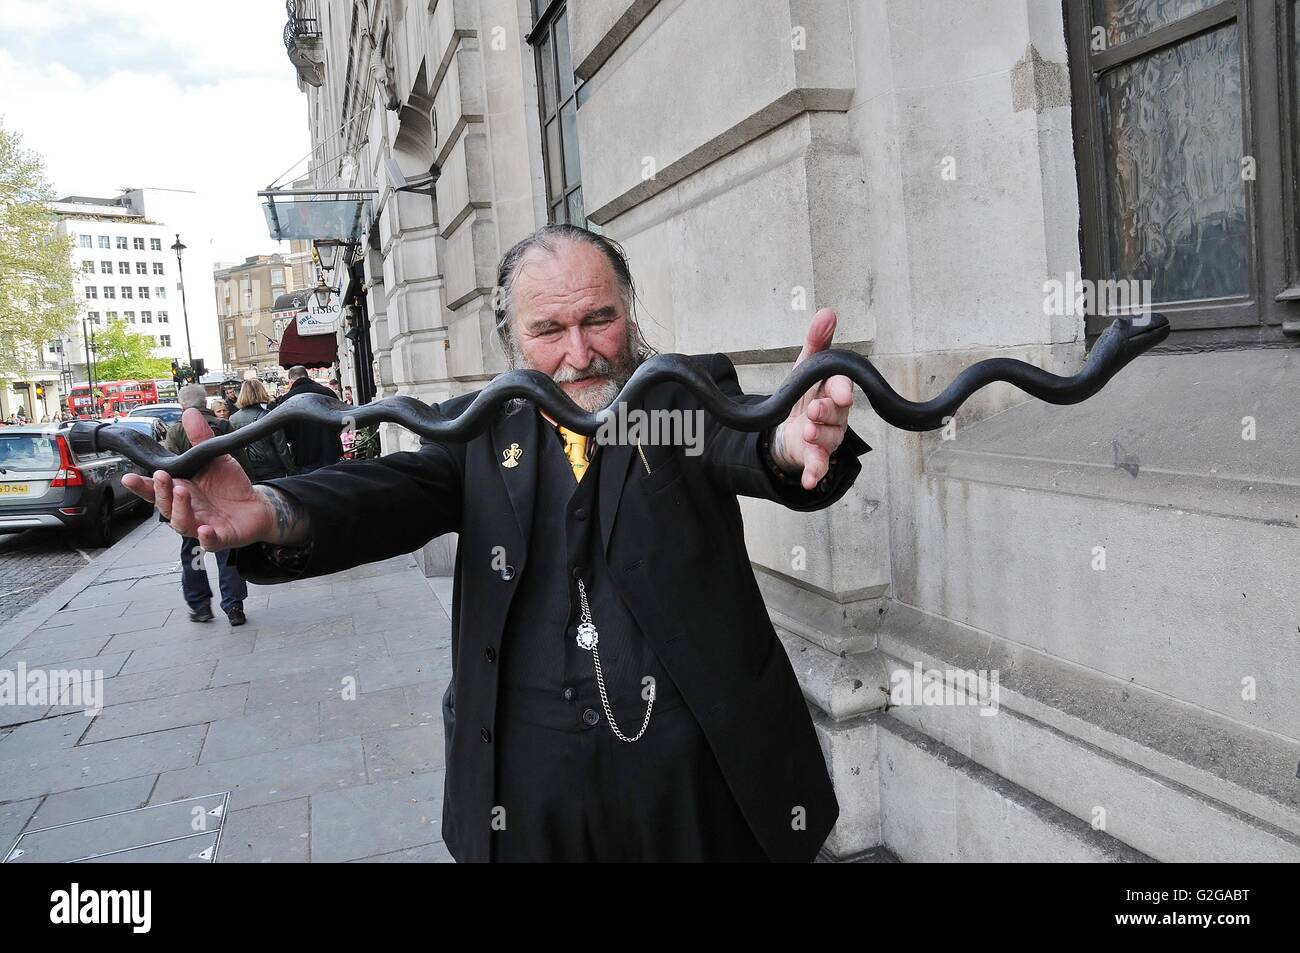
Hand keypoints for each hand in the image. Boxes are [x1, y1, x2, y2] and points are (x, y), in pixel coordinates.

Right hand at [121, 408, 277, 550]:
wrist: (257, 506)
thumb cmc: (230, 485)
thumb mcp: (216, 458)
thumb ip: (201, 439)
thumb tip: (189, 412)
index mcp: (181, 490)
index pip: (155, 489)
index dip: (141, 485)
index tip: (128, 477)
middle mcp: (186, 509)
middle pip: (164, 505)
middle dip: (160, 492)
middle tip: (162, 477)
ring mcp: (201, 525)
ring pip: (182, 523)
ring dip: (179, 509)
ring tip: (182, 491)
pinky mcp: (220, 537)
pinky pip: (209, 542)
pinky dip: (206, 538)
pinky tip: (206, 530)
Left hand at [771, 308, 854, 489]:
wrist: (787, 429)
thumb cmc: (803, 395)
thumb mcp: (806, 367)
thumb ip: (817, 342)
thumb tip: (827, 313)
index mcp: (833, 392)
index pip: (841, 388)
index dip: (841, 390)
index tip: (839, 391)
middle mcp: (835, 416)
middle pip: (837, 414)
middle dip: (827, 412)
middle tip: (814, 411)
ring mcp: (826, 438)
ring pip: (829, 439)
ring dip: (819, 437)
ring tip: (807, 432)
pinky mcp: (815, 457)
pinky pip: (819, 467)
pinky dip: (815, 473)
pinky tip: (809, 479)